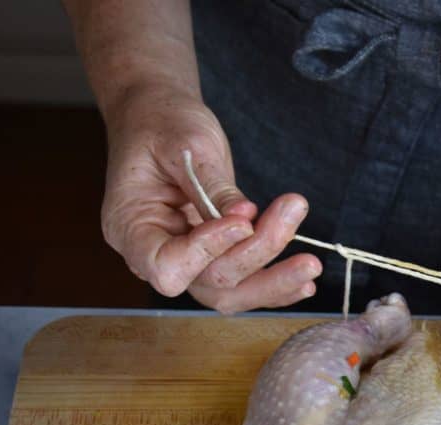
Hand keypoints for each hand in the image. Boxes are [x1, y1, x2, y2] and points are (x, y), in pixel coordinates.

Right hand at [101, 85, 321, 312]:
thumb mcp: (186, 144)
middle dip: (257, 257)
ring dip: (273, 279)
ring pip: (230, 291)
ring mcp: (186, 258)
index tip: (242, 219)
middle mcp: (154, 253)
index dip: (207, 251)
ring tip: (310, 262)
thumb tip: (246, 217)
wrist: (159, 116)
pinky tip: (304, 281)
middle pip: (208, 283)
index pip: (166, 266)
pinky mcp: (212, 255)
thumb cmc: (161, 123)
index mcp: (130, 227)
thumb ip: (212, 186)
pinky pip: (242, 283)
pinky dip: (274, 284)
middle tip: (291, 215)